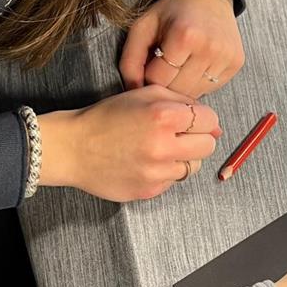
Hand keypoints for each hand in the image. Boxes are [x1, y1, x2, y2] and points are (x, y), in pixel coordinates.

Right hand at [37, 88, 220, 201]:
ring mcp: (156, 172)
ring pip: (193, 167)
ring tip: (159, 150)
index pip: (209, 120)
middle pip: (208, 146)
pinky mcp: (148, 191)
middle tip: (178, 136)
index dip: (202, 119)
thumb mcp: (143, 94)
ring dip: (182, 158)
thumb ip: (181, 101)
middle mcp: (163, 146)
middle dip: (197, 139)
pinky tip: (145, 163)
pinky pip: (172, 182)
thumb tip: (213, 124)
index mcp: (163, 116)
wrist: (73, 148)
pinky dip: (164, 173)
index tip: (190, 121)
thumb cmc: (107, 118)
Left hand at [119, 0, 244, 98]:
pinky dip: (199, 83)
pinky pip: (211, 88)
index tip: (150, 65)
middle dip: (165, 83)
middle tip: (163, 67)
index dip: (148, 76)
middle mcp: (209, 48)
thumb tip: (133, 91)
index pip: (158, 80)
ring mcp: (226, 57)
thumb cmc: (172, 10)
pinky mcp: (236, 63)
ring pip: (194, 93)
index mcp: (184, 36)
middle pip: (177, 90)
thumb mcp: (143, 27)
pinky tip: (195, 66)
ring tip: (178, 67)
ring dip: (182, 86)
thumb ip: (130, 60)